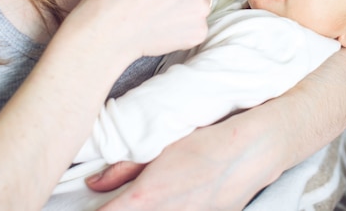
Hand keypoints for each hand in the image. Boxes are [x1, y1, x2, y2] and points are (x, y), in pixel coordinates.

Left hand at [87, 113, 281, 210]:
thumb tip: (94, 182)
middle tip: (112, 202)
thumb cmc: (207, 140)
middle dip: (120, 210)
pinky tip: (173, 200)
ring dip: (148, 210)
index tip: (91, 208)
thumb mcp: (162, 147)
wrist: (254, 149)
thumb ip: (124, 168)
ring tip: (151, 197)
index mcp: (147, 197)